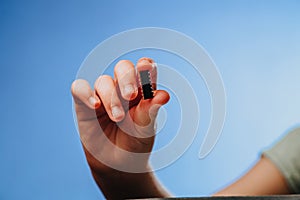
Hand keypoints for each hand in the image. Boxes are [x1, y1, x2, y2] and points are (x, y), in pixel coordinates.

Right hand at [71, 57, 169, 176]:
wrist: (118, 165)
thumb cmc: (135, 144)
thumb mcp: (145, 130)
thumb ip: (151, 112)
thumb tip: (164, 95)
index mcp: (142, 91)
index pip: (144, 69)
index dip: (145, 65)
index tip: (145, 68)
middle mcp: (122, 89)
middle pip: (123, 68)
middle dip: (126, 78)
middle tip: (131, 96)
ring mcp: (103, 96)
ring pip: (104, 81)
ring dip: (111, 98)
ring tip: (118, 118)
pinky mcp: (85, 105)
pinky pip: (79, 88)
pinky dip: (85, 93)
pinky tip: (95, 106)